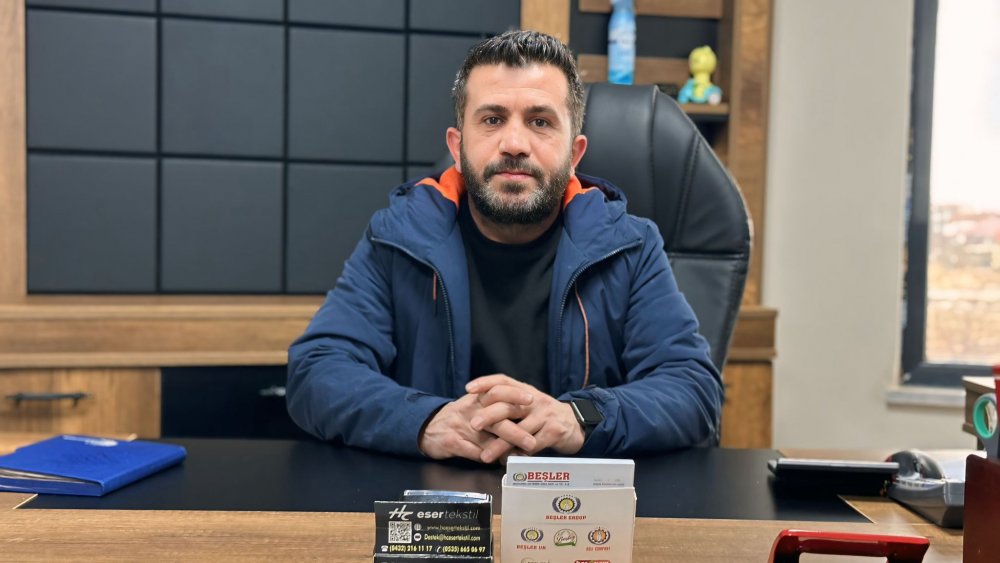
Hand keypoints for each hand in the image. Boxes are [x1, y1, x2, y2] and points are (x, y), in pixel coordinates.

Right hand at [418, 391, 532, 461]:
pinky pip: (474, 452)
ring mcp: (461, 427)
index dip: (514, 394)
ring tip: (519, 457)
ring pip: (487, 439)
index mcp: (476, 399)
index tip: (531, 399)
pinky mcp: (452, 442)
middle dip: (516, 431)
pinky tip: (499, 463)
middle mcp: (469, 411)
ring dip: (504, 450)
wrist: (426, 426)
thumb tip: (522, 413)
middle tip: (531, 442)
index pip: (497, 391)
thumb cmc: (457, 417)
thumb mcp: (473, 406)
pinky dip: (488, 458)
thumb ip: (494, 407)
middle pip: (495, 419)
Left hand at [467, 374, 584, 463]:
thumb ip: (509, 404)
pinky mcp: (554, 432)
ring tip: (486, 456)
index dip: (485, 382)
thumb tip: (478, 409)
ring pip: (518, 430)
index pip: (503, 381)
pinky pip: (532, 446)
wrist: (576, 424)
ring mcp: (545, 416)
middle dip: (489, 415)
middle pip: (508, 405)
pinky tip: (508, 462)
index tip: (468, 389)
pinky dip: (518, 455)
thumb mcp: (528, 404)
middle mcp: (534, 400)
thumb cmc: (544, 415)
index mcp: (525, 391)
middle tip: (473, 425)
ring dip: (500, 445)